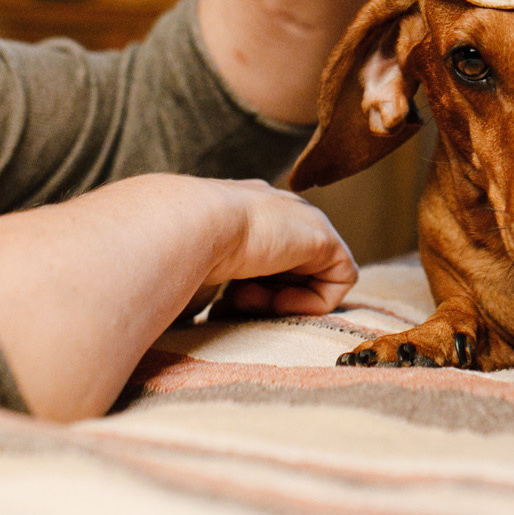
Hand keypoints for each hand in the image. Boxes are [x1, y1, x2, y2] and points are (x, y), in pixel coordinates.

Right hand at [200, 177, 356, 316]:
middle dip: (262, 295)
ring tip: (247, 300)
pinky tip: (278, 300)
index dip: (243, 288)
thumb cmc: (174, 251)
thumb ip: (208, 274)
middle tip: (232, 304)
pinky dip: (311, 302)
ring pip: (309, 277)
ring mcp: (302, 220)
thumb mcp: (191, 262)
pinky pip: (339, 279)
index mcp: (243, 209)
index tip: (218, 302)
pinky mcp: (324, 237)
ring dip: (280, 301)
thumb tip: (203, 305)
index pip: (260, 253)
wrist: (186, 227)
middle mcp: (276, 210)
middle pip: (286, 268)